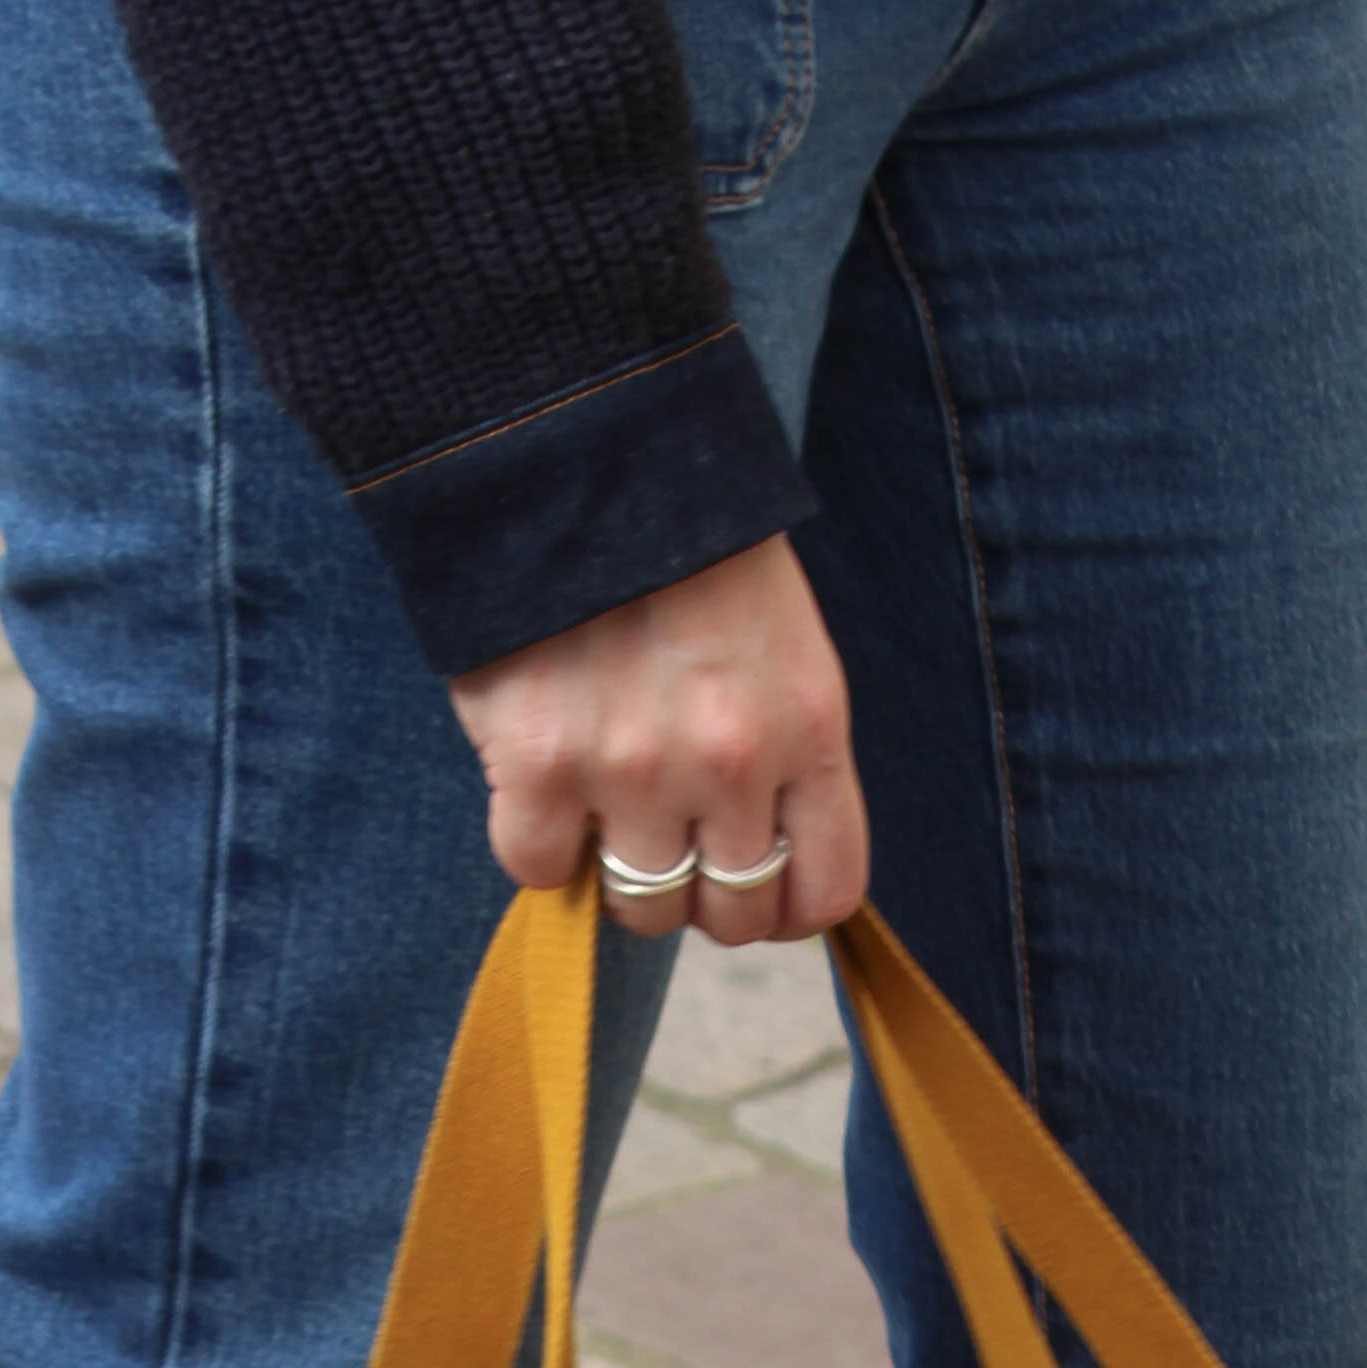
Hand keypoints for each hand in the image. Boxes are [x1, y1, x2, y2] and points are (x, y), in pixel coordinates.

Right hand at [450, 533, 869, 941]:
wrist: (578, 453)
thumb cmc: (685, 544)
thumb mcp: (779, 640)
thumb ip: (782, 746)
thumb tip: (756, 848)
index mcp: (808, 728)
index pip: (827, 888)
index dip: (786, 906)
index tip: (752, 886)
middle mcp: (732, 762)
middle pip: (731, 914)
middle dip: (700, 893)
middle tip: (665, 839)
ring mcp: (634, 772)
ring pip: (641, 908)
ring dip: (619, 875)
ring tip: (601, 810)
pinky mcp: (539, 768)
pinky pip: (541, 869)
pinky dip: (539, 844)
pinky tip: (540, 788)